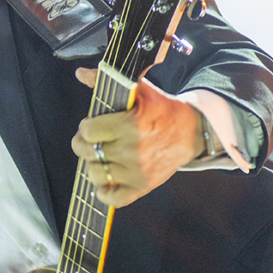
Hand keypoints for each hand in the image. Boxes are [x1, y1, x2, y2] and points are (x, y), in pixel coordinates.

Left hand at [71, 67, 201, 206]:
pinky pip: (112, 198)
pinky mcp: (142, 187)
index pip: (89, 131)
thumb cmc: (162, 109)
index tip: (92, 125)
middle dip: (84, 144)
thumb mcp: (139, 90)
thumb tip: (81, 73)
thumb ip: (106, 81)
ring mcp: (137, 172)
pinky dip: (105, 192)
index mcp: (130, 125)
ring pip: (95, 174)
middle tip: (91, 141)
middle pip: (87, 152)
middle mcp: (132, 150)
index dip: (86, 127)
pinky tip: (108, 179)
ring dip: (94, 165)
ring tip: (102, 157)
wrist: (192, 133)